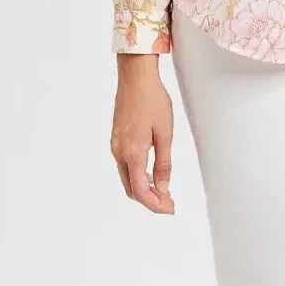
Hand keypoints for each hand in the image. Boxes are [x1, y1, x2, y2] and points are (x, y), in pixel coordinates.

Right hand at [111, 55, 174, 213]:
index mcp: (132, 152)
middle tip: (169, 203)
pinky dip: (137, 176)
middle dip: (149, 200)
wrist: (135, 77)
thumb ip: (164, 163)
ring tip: (163, 190)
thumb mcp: (165, 132)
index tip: (169, 208)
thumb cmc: (152, 99)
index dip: (155, 204)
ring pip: (127, 178)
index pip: (141, 190)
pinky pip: (124, 166)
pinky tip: (151, 173)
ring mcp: (115, 145)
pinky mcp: (116, 138)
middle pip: (131, 188)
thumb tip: (163, 188)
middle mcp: (119, 152)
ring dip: (143, 188)